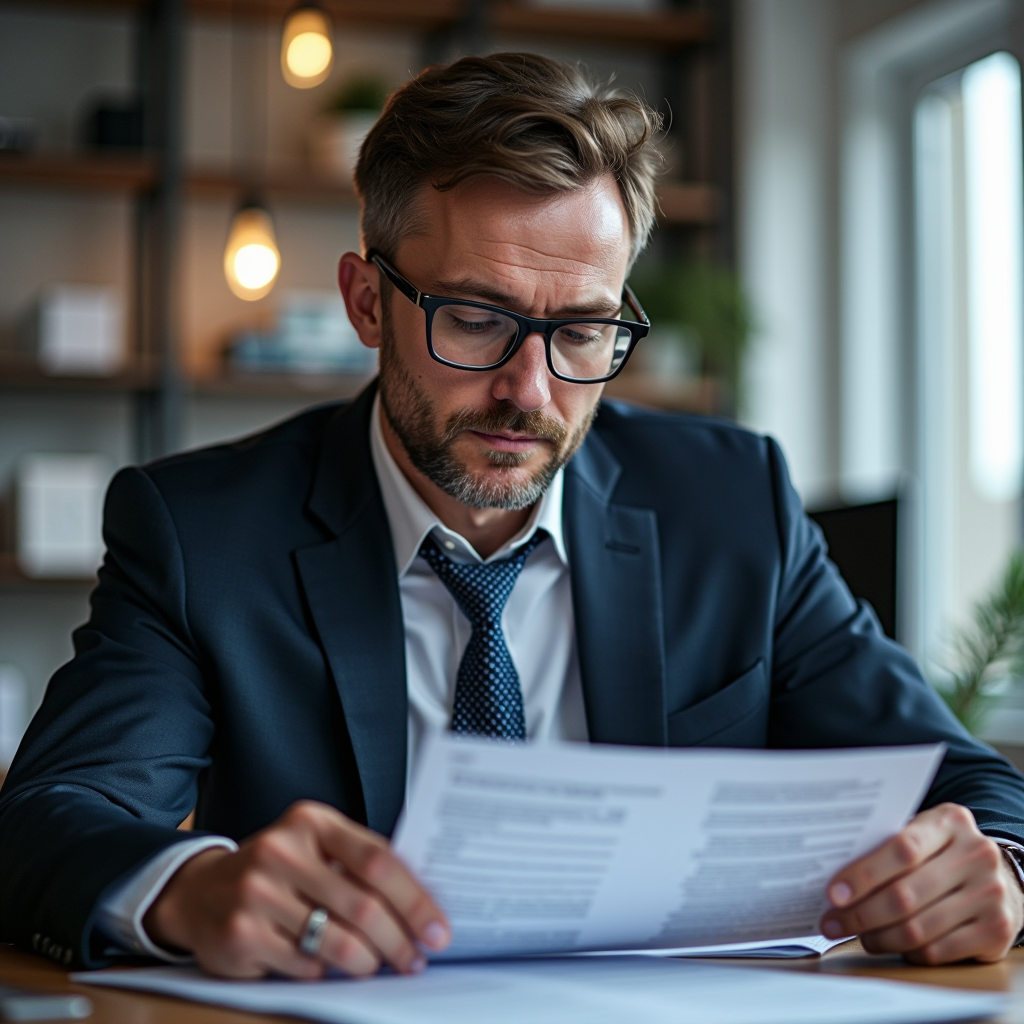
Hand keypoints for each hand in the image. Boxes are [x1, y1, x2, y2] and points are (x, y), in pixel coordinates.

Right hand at [143, 800, 449, 978]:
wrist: (200, 890)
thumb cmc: (277, 870)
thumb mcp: (315, 848)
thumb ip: (360, 864)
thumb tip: (423, 904)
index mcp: (311, 822)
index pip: (377, 859)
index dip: (415, 898)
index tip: (438, 928)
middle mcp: (282, 851)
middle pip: (362, 905)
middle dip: (399, 940)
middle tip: (416, 958)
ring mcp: (258, 893)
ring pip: (337, 943)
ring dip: (368, 963)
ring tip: (379, 965)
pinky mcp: (241, 934)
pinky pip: (305, 966)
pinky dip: (325, 972)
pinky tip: (328, 966)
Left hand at [820, 803, 1023, 963]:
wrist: (1001, 877)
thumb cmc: (942, 854)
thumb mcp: (923, 834)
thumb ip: (887, 845)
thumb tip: (832, 875)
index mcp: (950, 822)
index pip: (902, 849)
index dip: (863, 874)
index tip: (833, 893)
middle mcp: (976, 855)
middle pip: (905, 894)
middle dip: (860, 913)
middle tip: (832, 923)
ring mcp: (990, 895)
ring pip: (918, 929)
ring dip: (878, 937)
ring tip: (858, 935)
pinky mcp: (997, 932)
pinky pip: (937, 952)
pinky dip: (906, 952)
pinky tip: (891, 945)